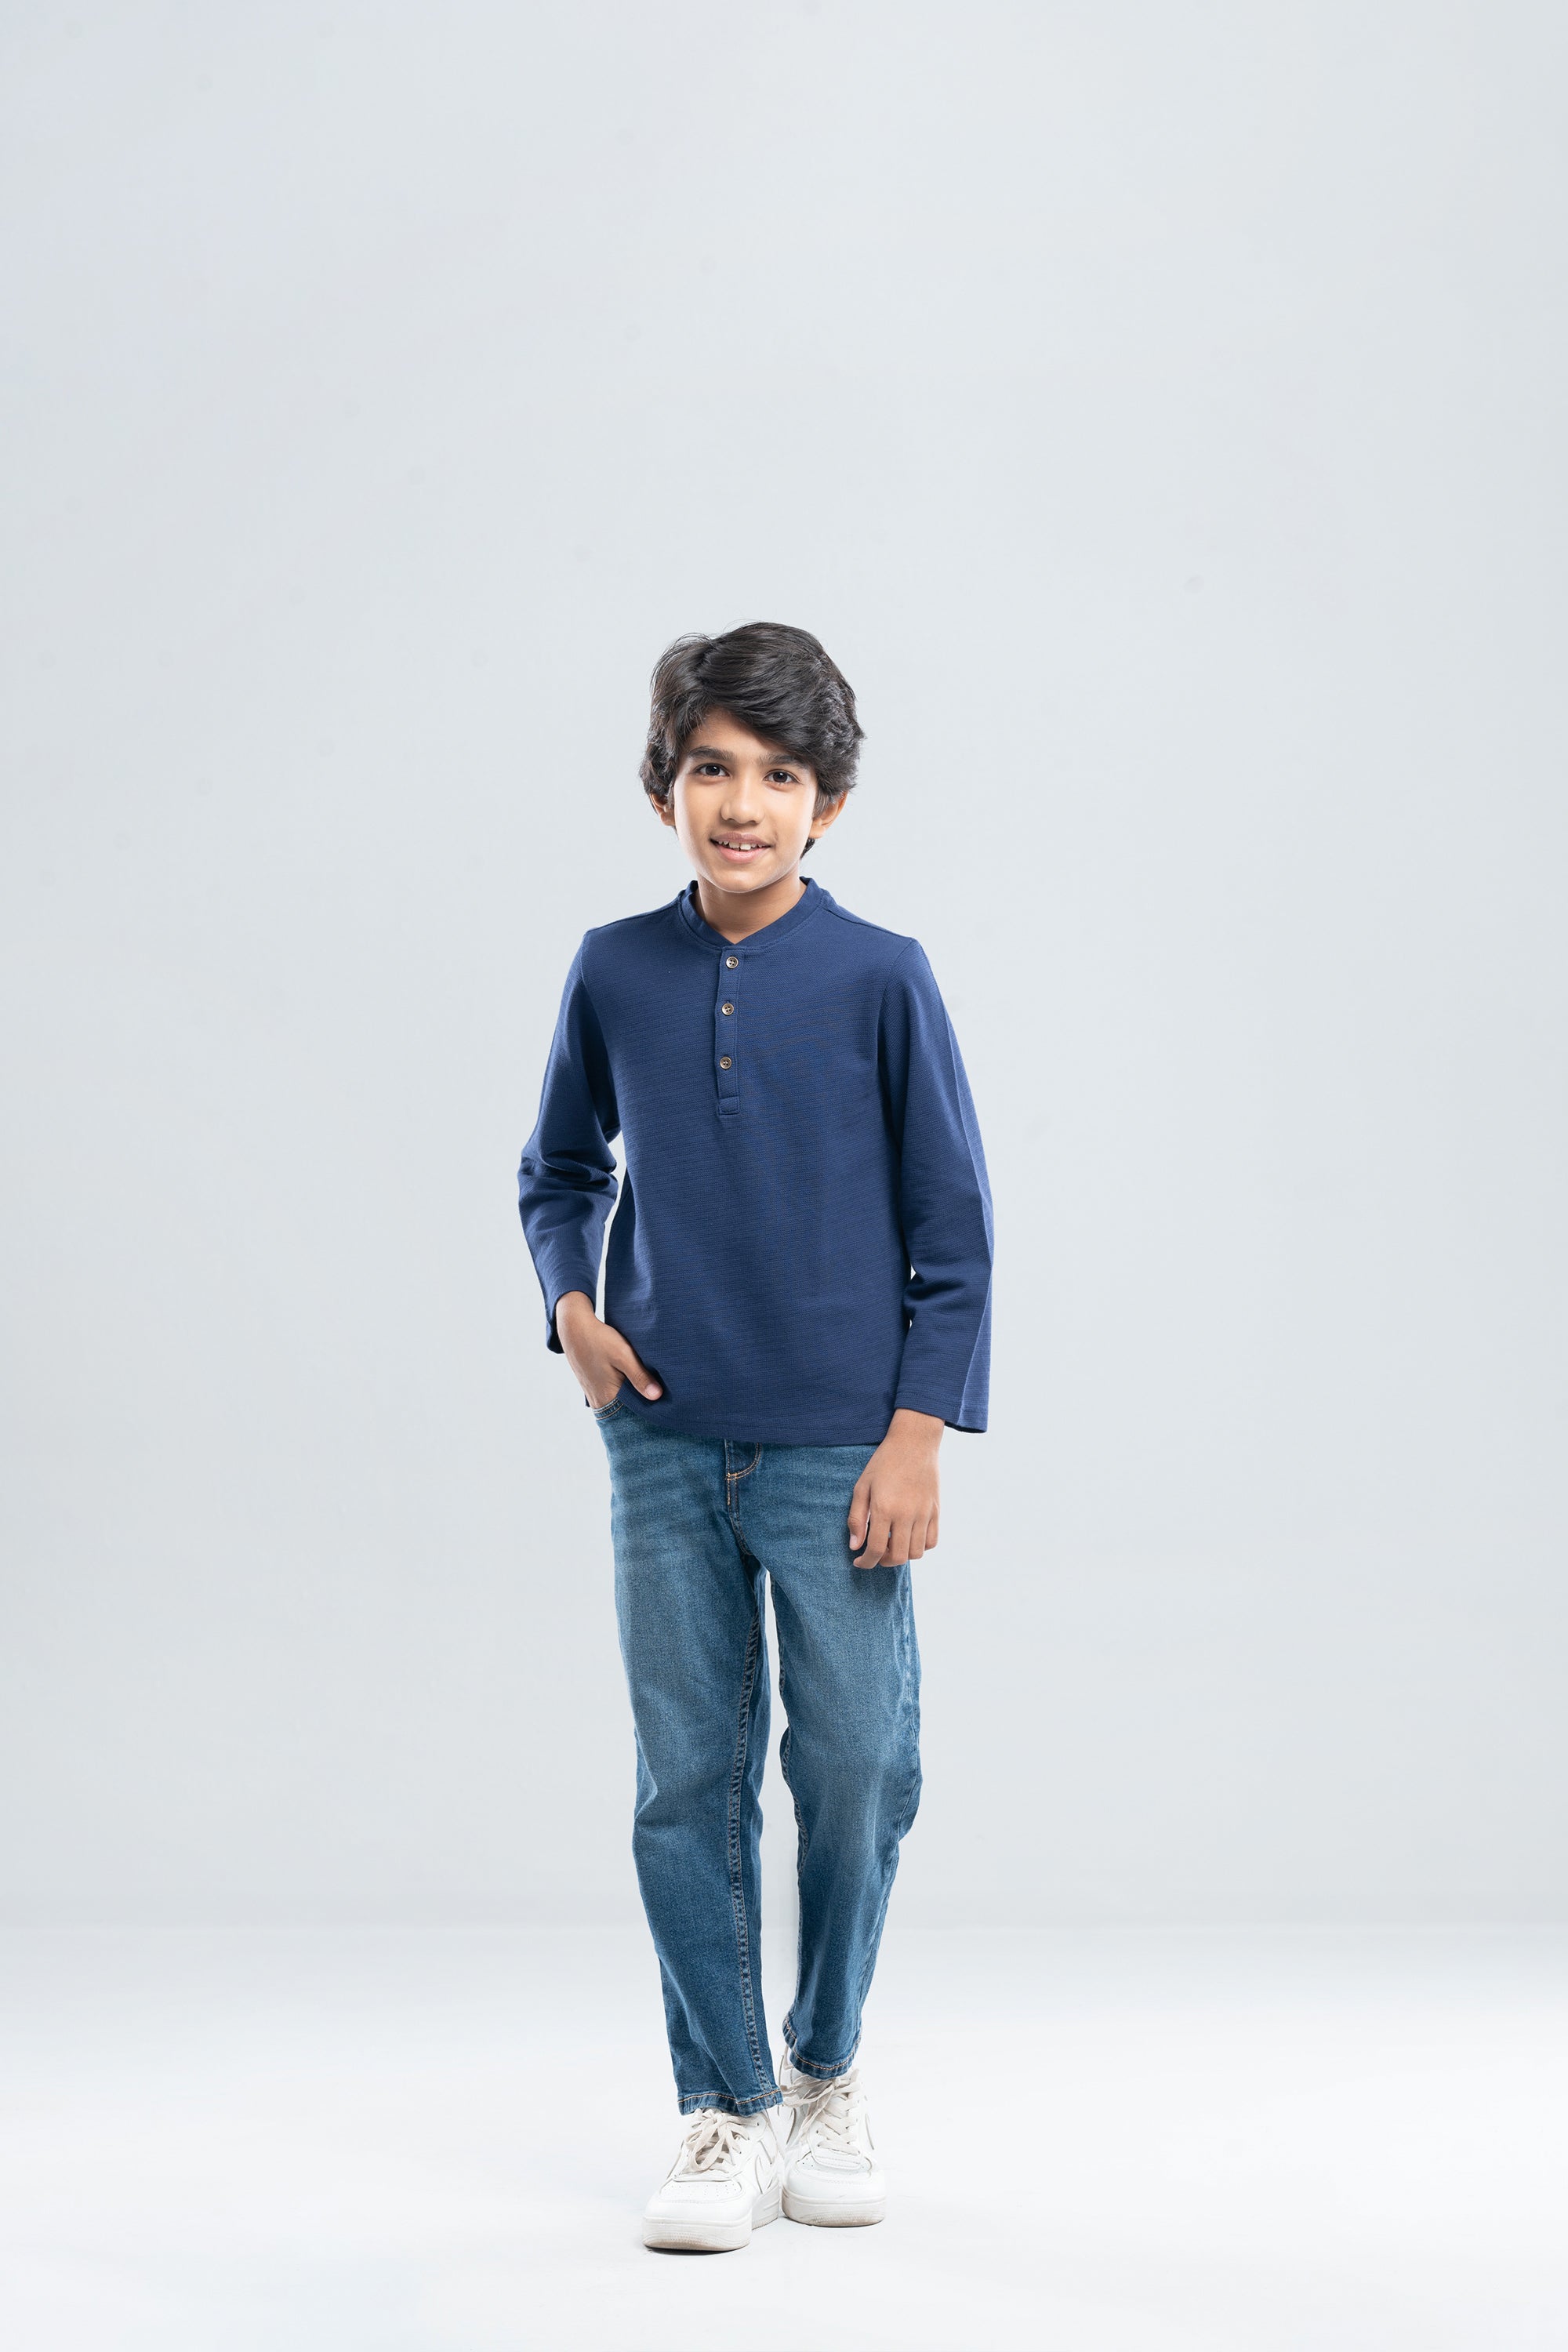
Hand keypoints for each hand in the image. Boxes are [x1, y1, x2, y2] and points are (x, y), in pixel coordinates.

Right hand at [554, 1291, 662, 1409]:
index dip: (650, 1412)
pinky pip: (615, 1396)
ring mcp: (595, 1395)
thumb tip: (657, 1396)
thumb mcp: (622, 1355)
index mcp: (607, 1398)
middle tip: (665, 1398)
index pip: (634, 1416)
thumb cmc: (598, 1340)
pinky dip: (626, 1392)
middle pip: (628, 1411)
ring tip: (653, 1390)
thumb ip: (639, 1376)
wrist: (574, 1328)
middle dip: (644, 1406)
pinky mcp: (595, 1387)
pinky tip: (636, 1382)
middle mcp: (600, 1402)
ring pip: (621, 1403)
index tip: (667, 1407)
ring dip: (636, 1398)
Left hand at [848, 1409, 941, 1567]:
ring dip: (901, 1555)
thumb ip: (856, 1518)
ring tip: (891, 1544)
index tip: (859, 1562)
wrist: (914, 1442)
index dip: (865, 1562)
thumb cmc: (884, 1462)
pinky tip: (909, 1537)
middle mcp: (906, 1514)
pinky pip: (932, 1541)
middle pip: (897, 1557)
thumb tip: (854, 1545)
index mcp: (884, 1508)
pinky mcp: (936, 1511)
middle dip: (882, 1561)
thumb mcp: (862, 1486)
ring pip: (916, 1553)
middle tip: (875, 1552)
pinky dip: (920, 1547)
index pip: (875, 1549)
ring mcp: (924, 1513)